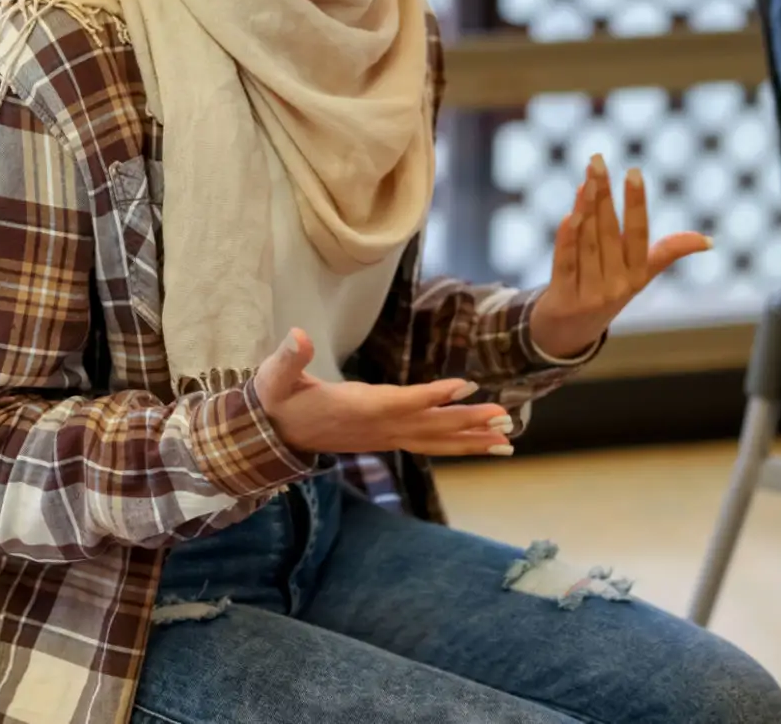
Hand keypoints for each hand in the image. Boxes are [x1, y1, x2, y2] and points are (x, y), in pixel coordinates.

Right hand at [255, 328, 515, 458]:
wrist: (273, 435)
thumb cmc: (277, 400)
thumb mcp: (275, 377)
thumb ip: (289, 358)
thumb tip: (297, 336)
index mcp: (357, 408)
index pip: (401, 401)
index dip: (433, 395)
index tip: (465, 387)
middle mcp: (378, 427)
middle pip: (430, 427)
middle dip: (468, 424)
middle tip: (505, 420)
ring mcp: (384, 436)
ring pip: (434, 441)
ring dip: (471, 440)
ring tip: (507, 439)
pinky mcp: (386, 438)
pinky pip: (428, 443)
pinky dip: (456, 443)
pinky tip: (479, 441)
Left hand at [529, 154, 711, 359]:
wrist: (570, 331)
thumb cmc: (607, 292)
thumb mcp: (640, 275)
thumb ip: (668, 252)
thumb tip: (709, 241)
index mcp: (638, 274)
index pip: (640, 233)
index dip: (636, 203)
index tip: (634, 171)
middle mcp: (617, 284)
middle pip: (609, 232)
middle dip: (604, 194)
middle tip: (597, 160)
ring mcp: (590, 293)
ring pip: (587, 243)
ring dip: (585, 208)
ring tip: (586, 178)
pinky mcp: (563, 298)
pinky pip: (565, 263)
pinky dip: (567, 240)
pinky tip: (570, 214)